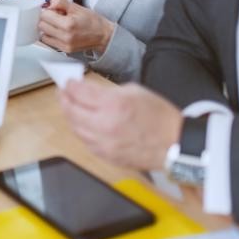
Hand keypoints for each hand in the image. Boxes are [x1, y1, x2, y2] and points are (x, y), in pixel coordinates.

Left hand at [38, 0, 115, 52]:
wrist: (103, 35)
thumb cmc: (92, 21)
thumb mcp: (76, 7)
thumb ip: (60, 2)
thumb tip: (48, 5)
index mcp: (68, 24)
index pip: (45, 16)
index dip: (48, 10)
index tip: (53, 10)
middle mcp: (65, 36)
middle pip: (42, 26)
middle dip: (47, 19)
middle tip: (56, 16)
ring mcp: (64, 45)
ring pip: (43, 35)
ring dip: (47, 28)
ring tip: (58, 25)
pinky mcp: (65, 50)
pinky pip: (49, 42)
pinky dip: (51, 36)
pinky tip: (59, 31)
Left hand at [59, 79, 182, 170]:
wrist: (174, 143)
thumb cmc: (159, 116)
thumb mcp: (134, 91)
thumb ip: (107, 91)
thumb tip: (88, 90)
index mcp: (113, 105)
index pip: (78, 92)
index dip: (70, 85)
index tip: (69, 82)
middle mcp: (105, 125)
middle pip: (70, 111)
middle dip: (64, 99)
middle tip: (63, 93)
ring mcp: (104, 143)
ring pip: (74, 128)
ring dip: (69, 115)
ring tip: (70, 106)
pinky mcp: (106, 156)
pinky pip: (85, 142)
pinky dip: (80, 131)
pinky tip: (82, 123)